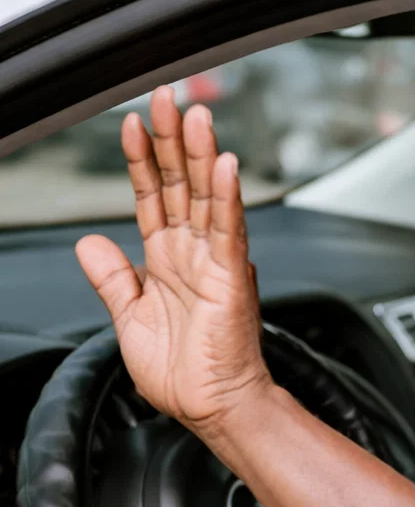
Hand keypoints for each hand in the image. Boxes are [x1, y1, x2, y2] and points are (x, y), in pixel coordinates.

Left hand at [75, 86, 270, 435]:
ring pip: (207, 200)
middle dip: (173, 141)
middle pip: (182, 186)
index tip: (132, 125)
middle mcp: (193, 256)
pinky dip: (228, 200)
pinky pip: (229, 234)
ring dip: (202, 156)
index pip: (153, 198)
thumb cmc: (183, 374)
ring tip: (194, 116)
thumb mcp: (129, 319)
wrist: (212, 408)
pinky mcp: (233, 283)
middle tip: (168, 98)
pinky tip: (225, 167)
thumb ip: (112, 278)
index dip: (142, 162)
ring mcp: (215, 266)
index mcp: (168, 262)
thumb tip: (89, 242)